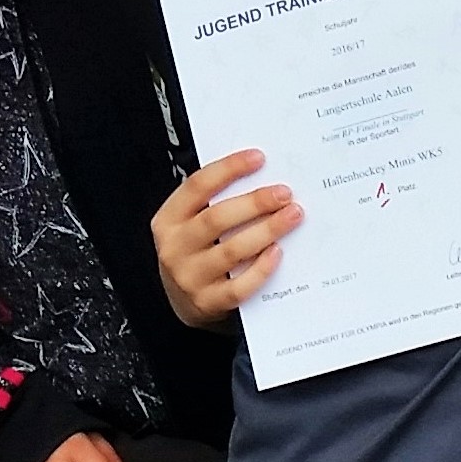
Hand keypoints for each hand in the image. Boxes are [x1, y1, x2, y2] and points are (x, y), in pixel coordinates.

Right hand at [151, 148, 300, 330]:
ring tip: (292, 216)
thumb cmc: (194, 253)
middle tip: (284, 193)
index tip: (258, 158)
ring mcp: (191, 278)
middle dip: (255, 202)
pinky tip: (278, 252)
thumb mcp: (189, 225)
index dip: (228, 169)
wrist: (183, 303)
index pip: (197, 187)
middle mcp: (175, 248)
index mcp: (168, 220)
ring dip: (266, 230)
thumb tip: (258, 177)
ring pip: (231, 251)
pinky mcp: (209, 303)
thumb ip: (212, 204)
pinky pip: (240, 286)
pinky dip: (261, 268)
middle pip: (216, 218)